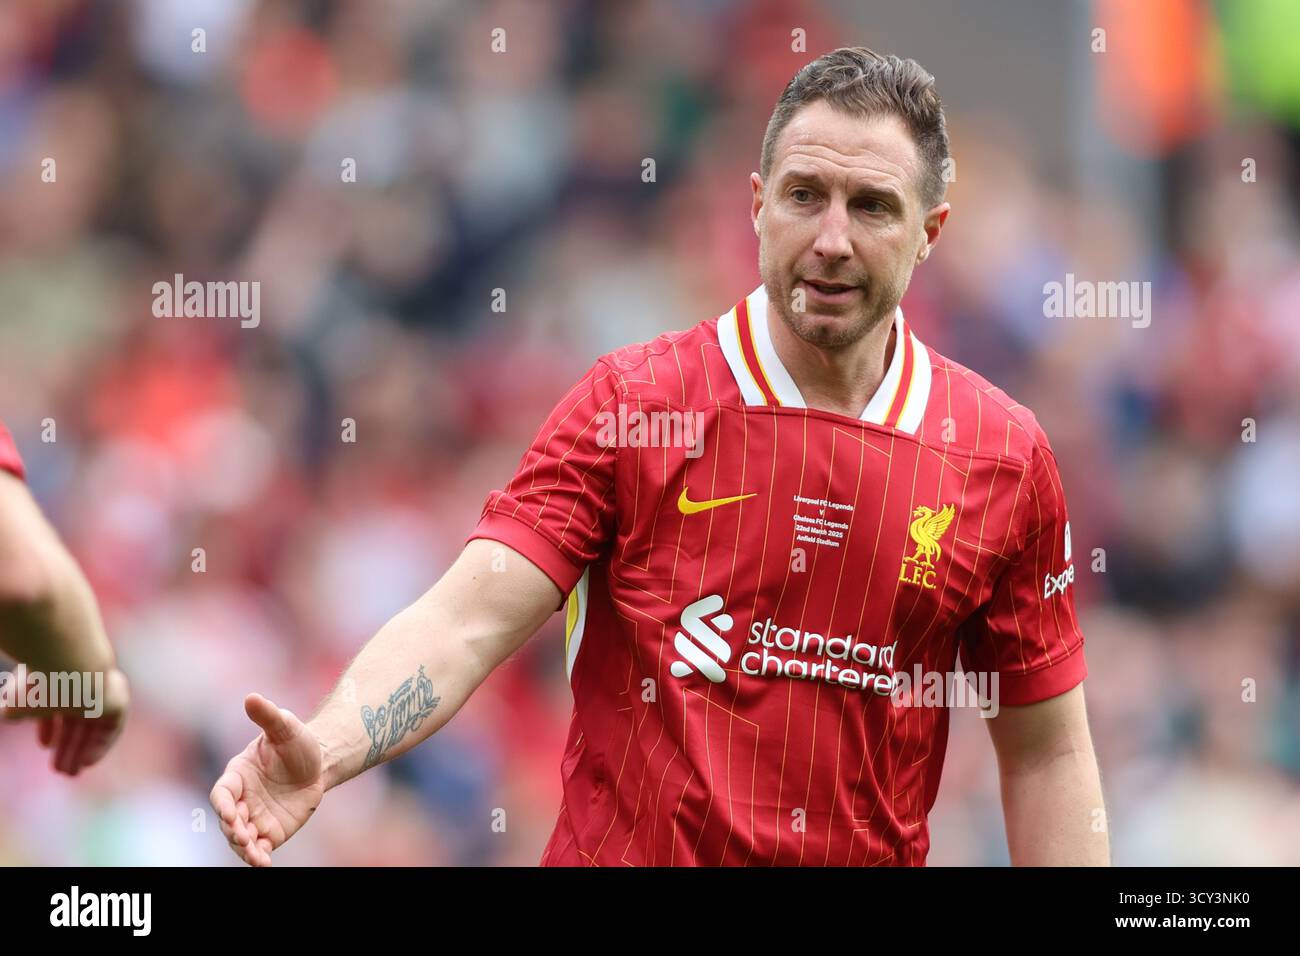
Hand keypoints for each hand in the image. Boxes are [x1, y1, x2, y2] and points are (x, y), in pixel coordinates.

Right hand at [0, 664, 129, 774]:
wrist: (70, 664)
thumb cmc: (39, 681)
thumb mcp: (18, 699)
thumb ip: (14, 710)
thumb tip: (9, 715)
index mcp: (60, 680)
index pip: (57, 706)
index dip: (50, 727)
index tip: (44, 746)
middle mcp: (82, 685)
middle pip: (77, 720)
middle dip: (67, 746)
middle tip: (59, 769)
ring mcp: (101, 692)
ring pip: (93, 726)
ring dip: (81, 750)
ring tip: (69, 773)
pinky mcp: (117, 701)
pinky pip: (111, 728)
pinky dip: (99, 746)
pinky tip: (87, 763)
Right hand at [209, 693, 324, 866]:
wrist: (320, 762)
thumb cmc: (298, 742)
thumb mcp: (286, 727)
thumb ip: (268, 716)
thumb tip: (251, 697)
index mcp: (237, 775)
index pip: (221, 793)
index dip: (222, 804)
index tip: (229, 812)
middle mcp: (241, 799)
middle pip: (228, 820)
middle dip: (232, 829)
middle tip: (243, 835)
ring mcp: (254, 817)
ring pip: (240, 838)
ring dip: (244, 848)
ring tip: (256, 856)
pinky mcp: (270, 832)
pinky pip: (260, 848)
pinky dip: (258, 857)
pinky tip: (264, 863)